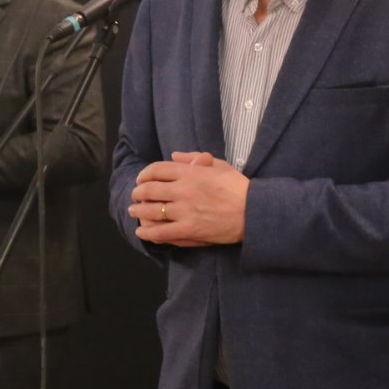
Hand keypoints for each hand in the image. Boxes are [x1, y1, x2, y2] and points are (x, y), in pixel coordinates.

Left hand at [128, 152, 247, 246]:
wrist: (254, 211)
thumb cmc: (239, 187)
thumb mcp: (219, 166)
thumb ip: (195, 159)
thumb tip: (175, 155)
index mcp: (190, 172)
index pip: (157, 170)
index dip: (144, 174)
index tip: (141, 179)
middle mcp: (183, 190)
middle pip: (149, 189)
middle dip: (138, 193)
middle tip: (135, 196)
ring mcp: (184, 211)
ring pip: (151, 211)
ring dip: (139, 211)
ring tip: (134, 211)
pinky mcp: (189, 229)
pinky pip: (162, 232)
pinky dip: (148, 233)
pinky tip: (142, 233)